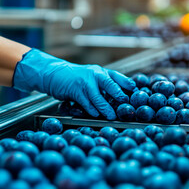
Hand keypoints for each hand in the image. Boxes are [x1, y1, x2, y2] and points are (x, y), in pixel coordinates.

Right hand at [13, 49, 135, 119]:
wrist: (53, 73)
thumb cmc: (75, 79)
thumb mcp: (90, 78)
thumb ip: (102, 87)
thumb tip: (118, 99)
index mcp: (100, 72)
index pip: (116, 76)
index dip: (126, 83)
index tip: (135, 89)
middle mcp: (94, 74)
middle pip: (109, 84)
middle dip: (118, 94)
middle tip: (125, 103)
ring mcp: (84, 81)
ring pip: (97, 96)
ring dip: (105, 107)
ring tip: (111, 116)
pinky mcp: (74, 89)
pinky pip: (85, 101)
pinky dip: (90, 109)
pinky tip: (95, 114)